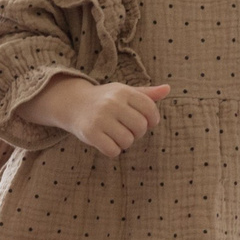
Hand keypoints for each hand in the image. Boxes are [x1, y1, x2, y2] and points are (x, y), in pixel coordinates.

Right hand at [20, 76, 170, 158]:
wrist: (71, 104)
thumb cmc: (104, 99)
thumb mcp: (123, 92)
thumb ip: (146, 94)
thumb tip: (168, 89)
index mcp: (123, 91)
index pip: (150, 109)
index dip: (152, 120)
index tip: (144, 122)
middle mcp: (112, 103)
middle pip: (140, 127)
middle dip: (137, 133)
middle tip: (127, 130)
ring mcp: (100, 118)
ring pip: (127, 141)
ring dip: (124, 142)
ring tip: (115, 135)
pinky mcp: (90, 133)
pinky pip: (113, 150)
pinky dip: (112, 150)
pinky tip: (106, 141)